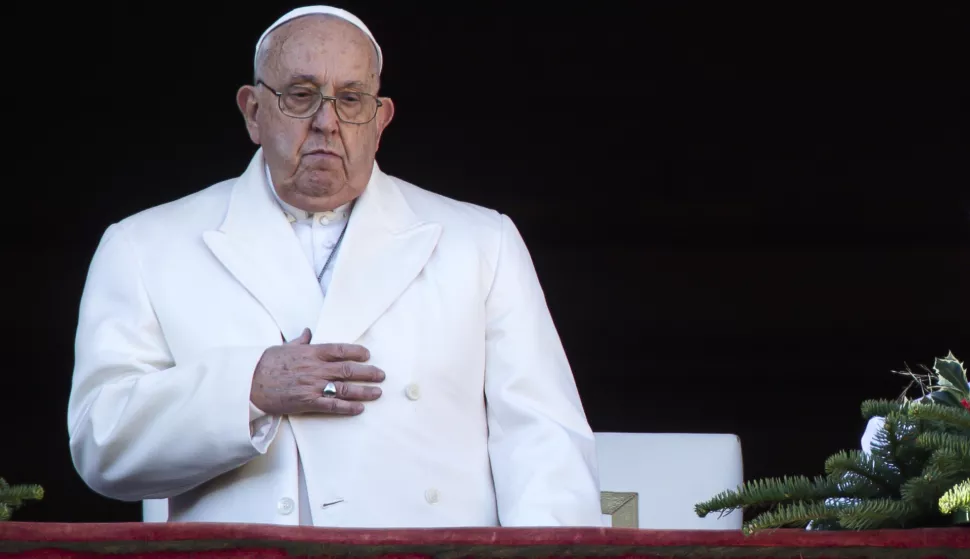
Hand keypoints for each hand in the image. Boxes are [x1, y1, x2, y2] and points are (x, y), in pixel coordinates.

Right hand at [250, 328, 384, 415]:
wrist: (249, 384)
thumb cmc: (265, 364)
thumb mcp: (283, 347)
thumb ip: (300, 341)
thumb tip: (309, 332)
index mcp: (310, 353)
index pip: (340, 350)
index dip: (356, 352)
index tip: (367, 354)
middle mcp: (315, 369)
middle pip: (348, 370)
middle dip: (368, 372)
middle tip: (381, 375)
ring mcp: (313, 386)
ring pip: (345, 388)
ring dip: (364, 391)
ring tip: (377, 392)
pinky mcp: (308, 402)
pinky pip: (332, 405)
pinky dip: (348, 407)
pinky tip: (360, 408)